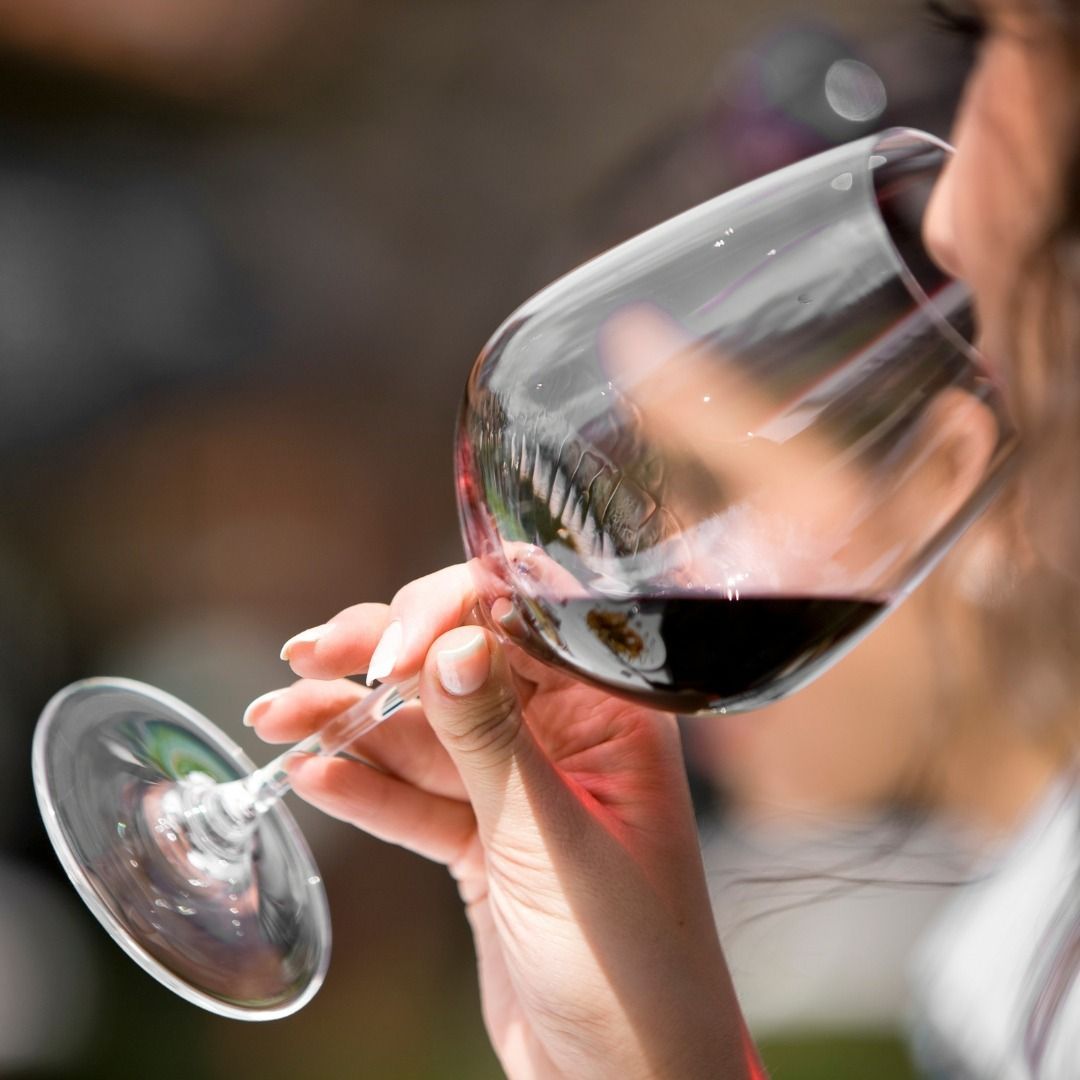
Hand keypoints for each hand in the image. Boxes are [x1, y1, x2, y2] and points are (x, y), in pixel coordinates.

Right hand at [248, 564, 760, 1079]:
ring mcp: (521, 790)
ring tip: (273, 716)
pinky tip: (312, 774)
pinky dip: (366, 790)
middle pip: (460, 670)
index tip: (382, 651)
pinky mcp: (485, 842)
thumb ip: (492, 737)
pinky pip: (417, 800)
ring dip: (350, 724)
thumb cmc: (624, 961)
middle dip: (378, 662)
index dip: (447, 615)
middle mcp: (568, 739)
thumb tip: (448, 639)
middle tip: (303, 658)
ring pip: (427, 736)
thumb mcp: (546, 838)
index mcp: (612, 715)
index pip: (524, 623)